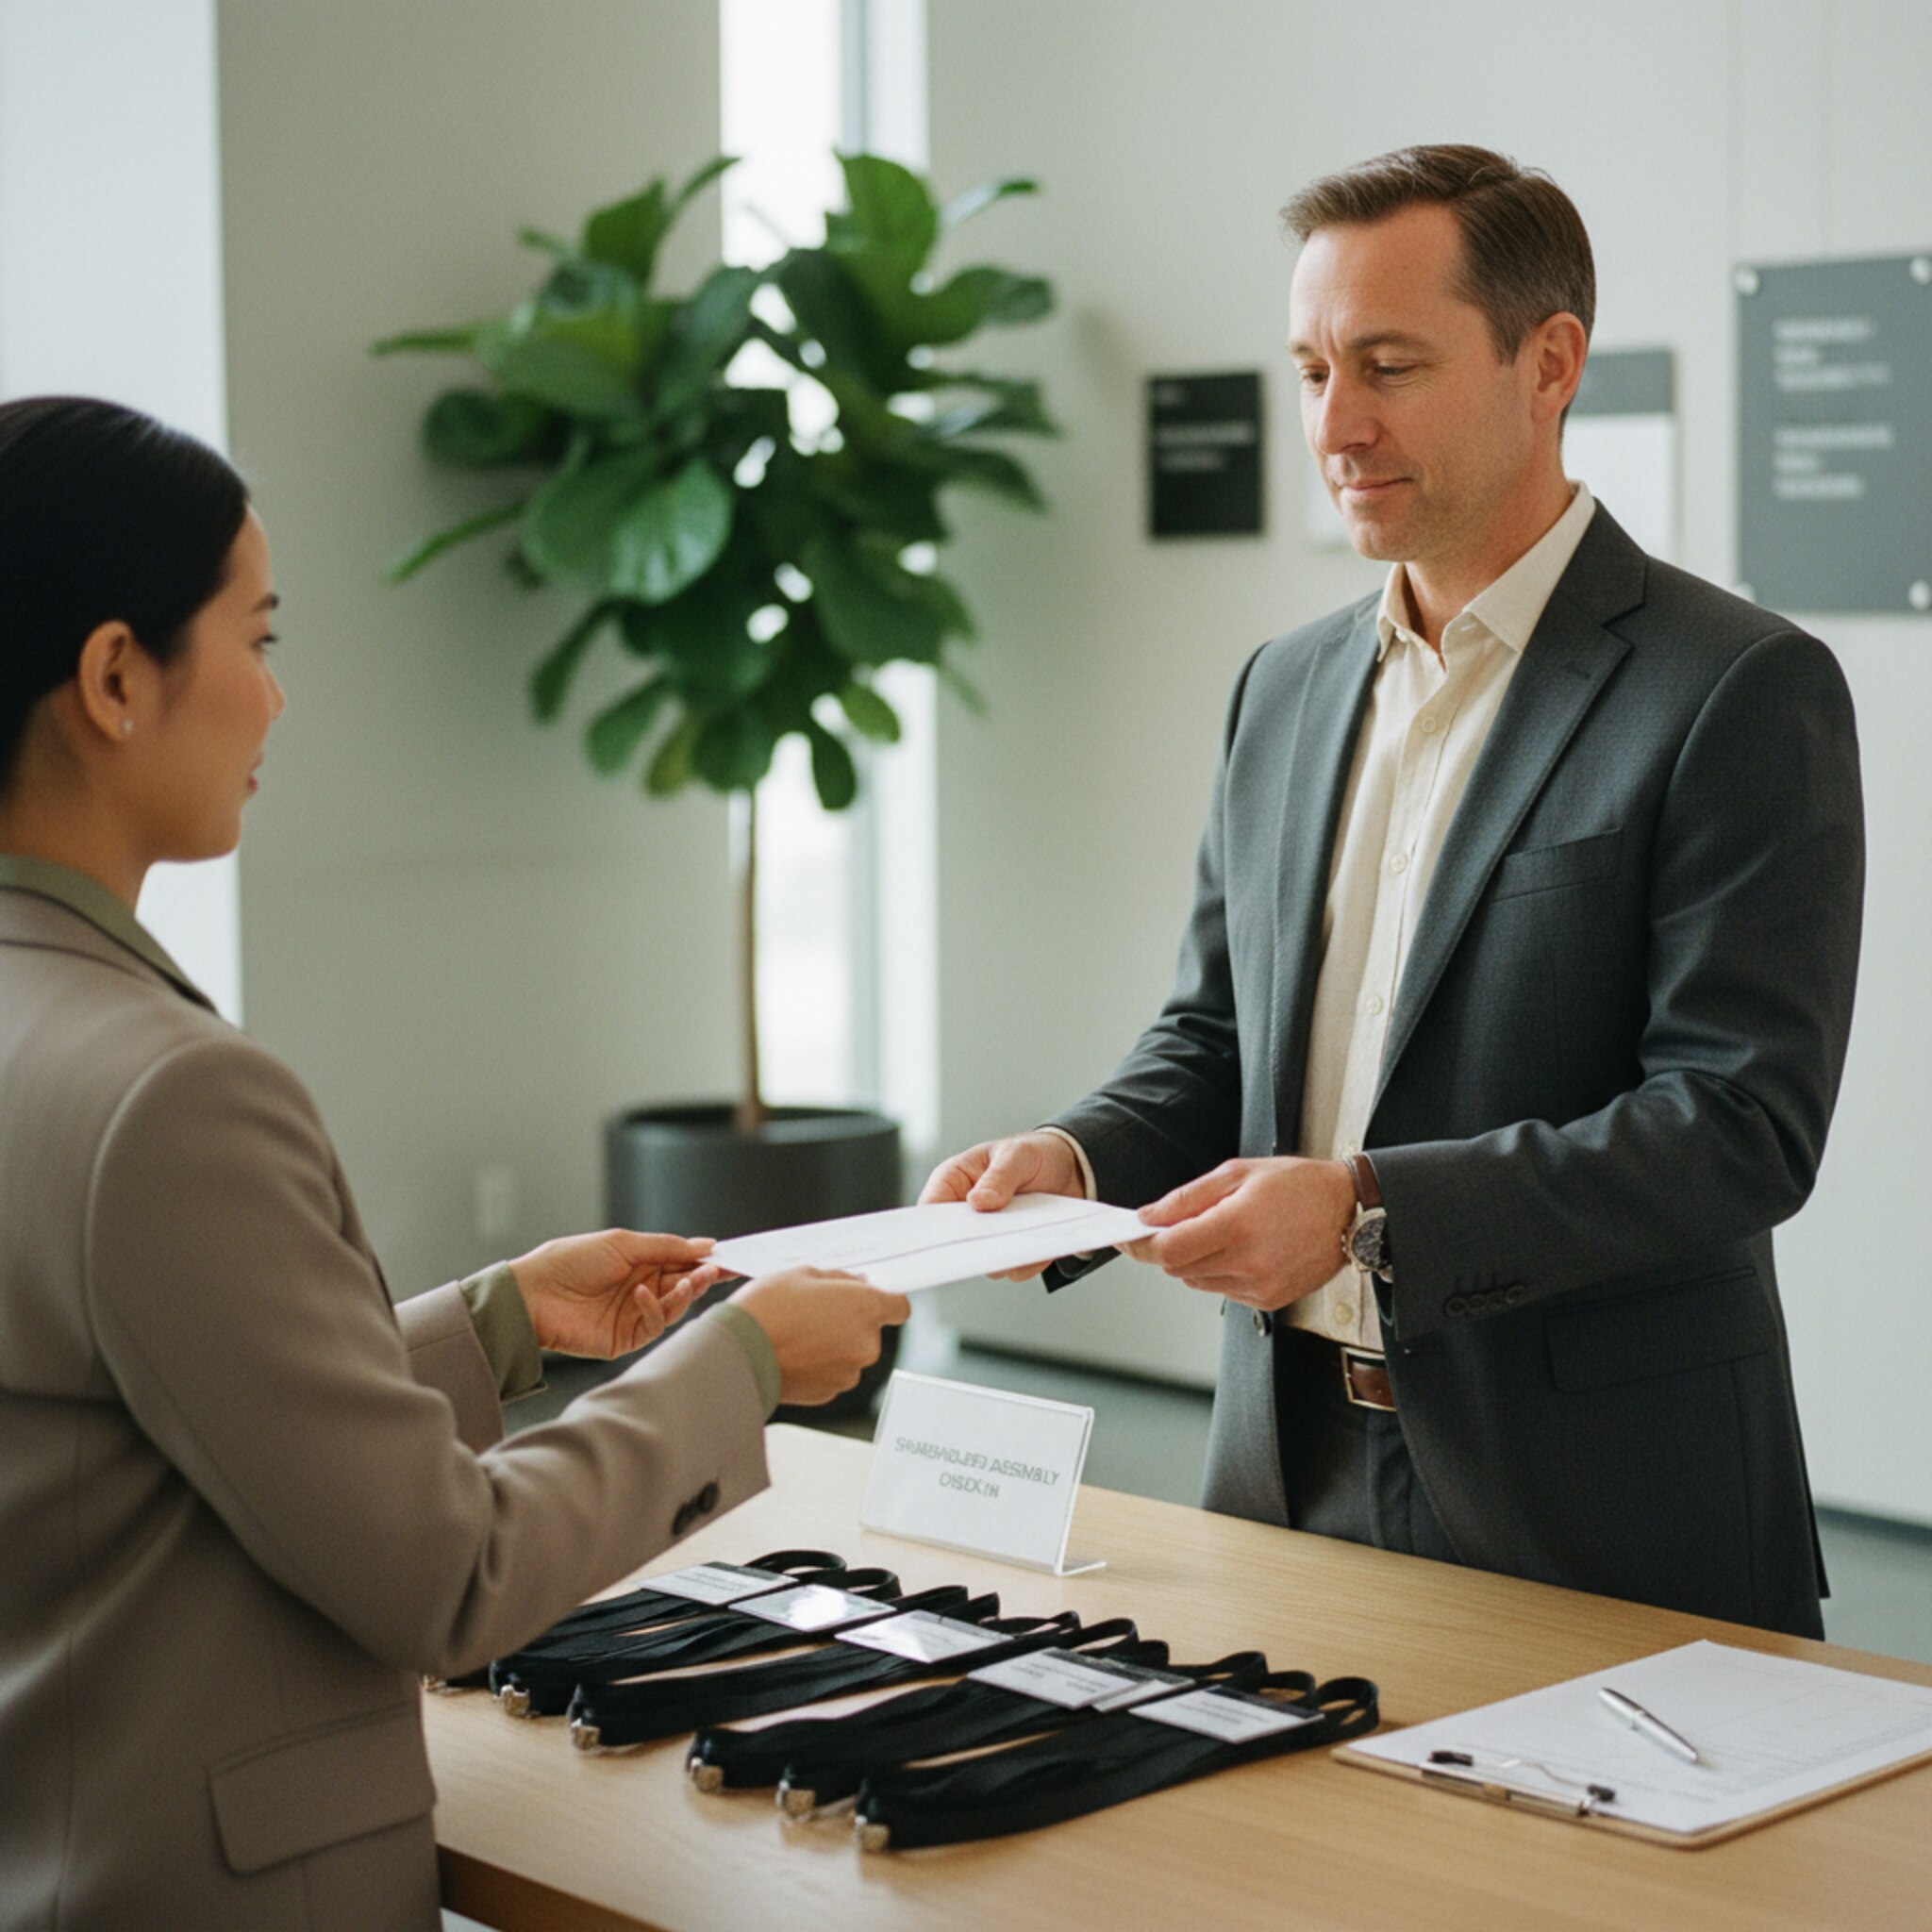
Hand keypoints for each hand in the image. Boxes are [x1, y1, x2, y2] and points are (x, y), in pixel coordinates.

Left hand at [506, 1229, 726, 1357]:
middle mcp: (643, 1288)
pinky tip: (642, 1294)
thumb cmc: (570, 1261)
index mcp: (642, 1262)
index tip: (730, 1257)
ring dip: (686, 1292)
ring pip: (676, 1307)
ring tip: (690, 1279)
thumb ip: (666, 1246)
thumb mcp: (622, 1243)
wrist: (533, 1295)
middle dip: (702, 1277)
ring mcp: (636, 1314)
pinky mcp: (627, 1338)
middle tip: (716, 1270)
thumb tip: (706, 1244)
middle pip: (685, 1285)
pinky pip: (654, 1324)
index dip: (706, 1260)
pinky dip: (655, 1308)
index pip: (683, 1261)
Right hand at [728, 1269, 912, 1406]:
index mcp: (865, 1308)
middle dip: (849, 1321)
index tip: (867, 1299)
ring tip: (798, 1334)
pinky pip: (833, 1373)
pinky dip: (820, 1365)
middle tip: (815, 1312)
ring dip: (834, 1345)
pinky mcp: (830, 1393)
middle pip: (871, 1331)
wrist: (737, 1354)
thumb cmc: (766, 1309)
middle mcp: (865, 1344)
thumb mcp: (802, 1273)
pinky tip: (794, 1354)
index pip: (899, 1306)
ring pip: (851, 1354)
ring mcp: (849, 1372)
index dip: (884, 1301)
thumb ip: (839, 1278)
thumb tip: (857, 1283)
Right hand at [918, 1130, 1084, 1280]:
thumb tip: (978, 1202)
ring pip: (986, 1263)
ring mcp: (988, 1237)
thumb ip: (999, 1176)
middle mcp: (966, 1214)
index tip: (949, 1236)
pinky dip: (1030, 1260)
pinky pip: (1015, 1270)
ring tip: (1027, 1236)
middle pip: (954, 1243)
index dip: (934, 1227)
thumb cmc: (1032, 1154)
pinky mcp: (1011, 1252)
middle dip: (974, 1247)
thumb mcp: (1017, 1155)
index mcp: (954, 1181)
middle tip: (996, 1241)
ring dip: (1007, 1255)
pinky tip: (1042, 1244)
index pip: (931, 1208)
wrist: (1068, 1170)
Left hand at [1125, 1157, 1354, 1309]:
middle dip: (1169, 1248)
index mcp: (1236, 1226)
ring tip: (1223, 1232)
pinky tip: (1243, 1249)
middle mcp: (1248, 1262)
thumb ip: (1187, 1198)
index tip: (1127, 1237)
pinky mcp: (1270, 1300)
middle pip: (1178, 1268)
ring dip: (1195, 1260)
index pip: (1167, 1250)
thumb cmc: (1296, 1185)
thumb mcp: (1236, 1173)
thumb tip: (1148, 1217)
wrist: (1348, 1211)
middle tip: (1179, 1225)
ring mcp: (1260, 1286)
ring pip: (1197, 1282)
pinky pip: (1223, 1290)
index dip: (1141, 1245)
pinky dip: (1220, 1272)